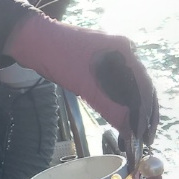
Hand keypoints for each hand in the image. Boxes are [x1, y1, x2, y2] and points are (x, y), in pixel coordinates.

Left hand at [3, 13, 158, 142]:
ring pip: (130, 88)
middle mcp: (124, 52)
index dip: (146, 114)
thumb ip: (109, 107)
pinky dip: (121, 103)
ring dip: (133, 111)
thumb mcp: (84, 84)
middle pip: (141, 87)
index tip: (144, 137)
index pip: (144, 87)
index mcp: (124, 50)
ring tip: (135, 135)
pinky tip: (122, 119)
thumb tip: (131, 133)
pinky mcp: (103, 64)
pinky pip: (118, 86)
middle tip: (145, 139)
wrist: (33, 39)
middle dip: (144, 114)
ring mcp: (114, 57)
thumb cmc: (57, 57)